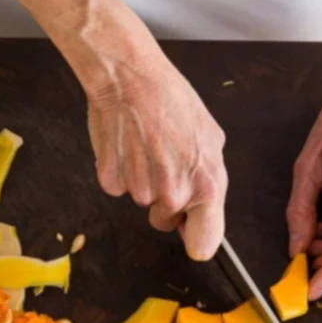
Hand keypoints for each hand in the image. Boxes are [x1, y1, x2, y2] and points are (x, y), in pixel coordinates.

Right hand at [86, 52, 227, 259]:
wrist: (130, 79)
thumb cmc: (172, 101)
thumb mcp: (210, 138)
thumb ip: (209, 179)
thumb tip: (203, 210)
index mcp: (206, 185)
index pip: (205, 243)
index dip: (196, 238)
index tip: (190, 230)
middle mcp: (174, 194)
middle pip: (165, 219)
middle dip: (165, 199)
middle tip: (163, 162)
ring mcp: (140, 189)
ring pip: (141, 200)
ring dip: (142, 180)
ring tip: (145, 145)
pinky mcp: (111, 180)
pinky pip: (118, 187)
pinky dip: (120, 171)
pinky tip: (126, 145)